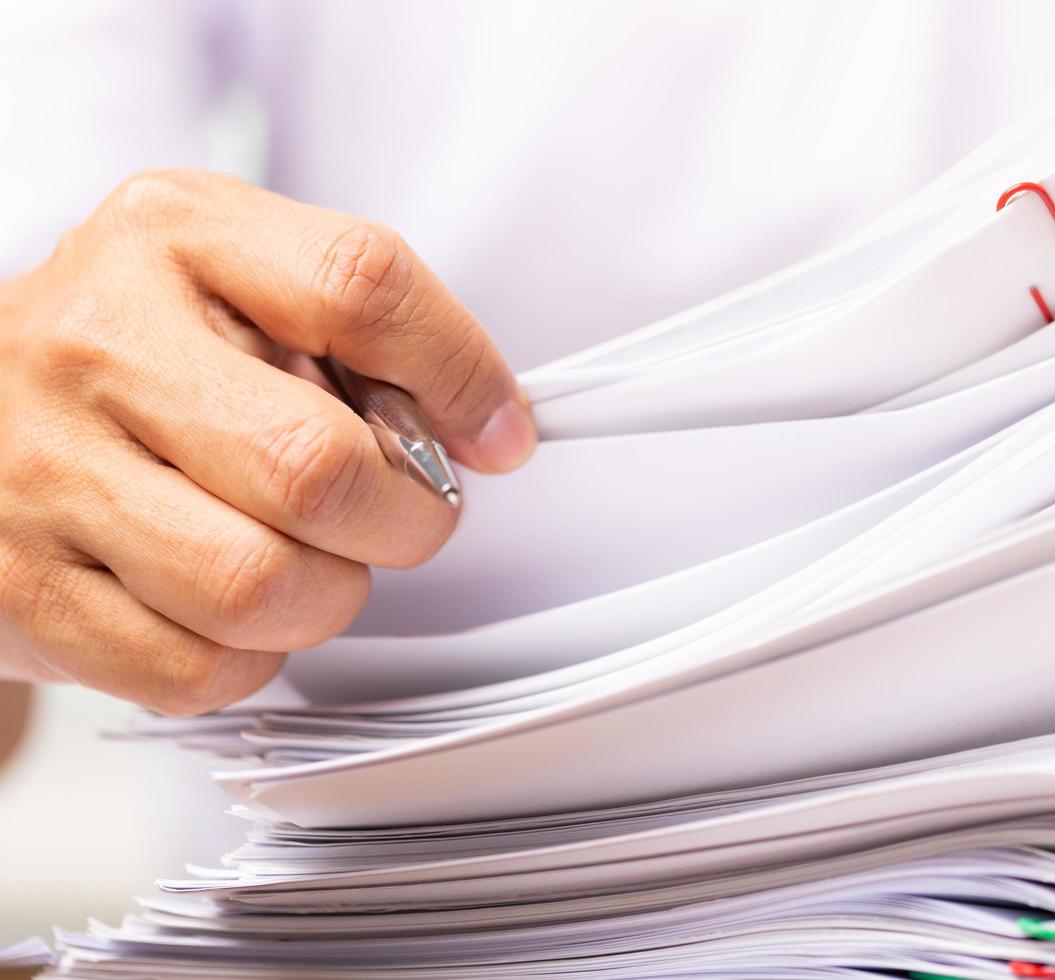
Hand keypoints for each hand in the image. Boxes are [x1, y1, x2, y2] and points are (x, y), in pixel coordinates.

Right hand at [0, 171, 535, 714]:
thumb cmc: (137, 346)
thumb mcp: (241, 277)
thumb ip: (366, 330)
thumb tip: (490, 430)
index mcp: (175, 236)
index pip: (361, 286)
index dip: (460, 371)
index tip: (496, 433)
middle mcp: (95, 342)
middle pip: (314, 466)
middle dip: (403, 518)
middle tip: (402, 516)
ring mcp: (46, 469)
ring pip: (259, 586)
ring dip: (328, 596)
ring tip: (312, 562)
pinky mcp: (24, 588)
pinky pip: (197, 668)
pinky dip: (251, 656)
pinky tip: (235, 608)